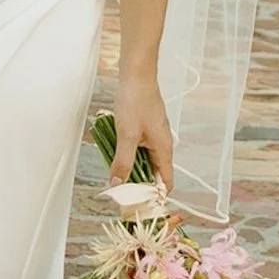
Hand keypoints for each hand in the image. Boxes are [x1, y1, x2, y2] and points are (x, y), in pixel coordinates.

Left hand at [110, 75, 173, 189]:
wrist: (136, 74)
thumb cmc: (136, 101)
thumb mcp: (127, 135)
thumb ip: (123, 161)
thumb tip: (117, 183)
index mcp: (164, 149)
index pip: (165, 183)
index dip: (153, 196)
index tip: (137, 205)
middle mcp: (162, 144)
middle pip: (152, 173)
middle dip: (137, 181)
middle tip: (119, 189)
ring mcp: (153, 134)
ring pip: (143, 158)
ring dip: (129, 164)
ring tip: (114, 169)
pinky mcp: (145, 126)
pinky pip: (137, 146)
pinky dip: (127, 150)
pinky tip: (113, 149)